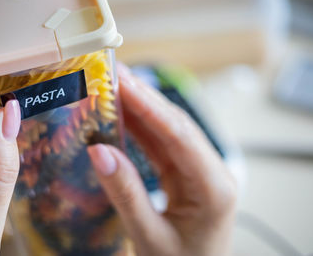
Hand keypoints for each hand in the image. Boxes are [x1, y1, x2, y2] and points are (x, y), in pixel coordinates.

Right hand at [88, 64, 236, 255]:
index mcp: (214, 187)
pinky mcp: (185, 176)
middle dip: (144, 98)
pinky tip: (122, 117)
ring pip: (167, 133)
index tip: (122, 82)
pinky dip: (140, 131)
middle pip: (176, 126)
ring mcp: (198, 172)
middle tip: (113, 74)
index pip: (180, 136)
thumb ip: (126, 195)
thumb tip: (98, 151)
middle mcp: (211, 172)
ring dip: (141, 110)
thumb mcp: (150, 238)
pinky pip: (161, 147)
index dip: (150, 106)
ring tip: (113, 88)